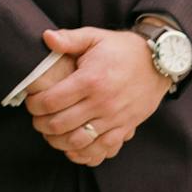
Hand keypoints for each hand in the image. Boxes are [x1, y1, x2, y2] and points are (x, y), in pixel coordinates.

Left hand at [21, 27, 164, 166]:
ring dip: (58, 142)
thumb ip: (69, 39)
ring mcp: (115, 118)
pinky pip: (102, 150)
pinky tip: (73, 148)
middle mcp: (102, 102)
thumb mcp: (95, 37)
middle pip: (59, 125)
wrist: (159, 61)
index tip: (32, 102)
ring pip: (77, 142)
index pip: (51, 102)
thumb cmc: (122, 49)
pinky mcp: (126, 128)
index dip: (34, 105)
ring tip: (52, 134)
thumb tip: (46, 38)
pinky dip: (84, 154)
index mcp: (90, 80)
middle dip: (41, 125)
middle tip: (38, 119)